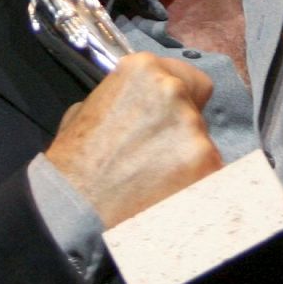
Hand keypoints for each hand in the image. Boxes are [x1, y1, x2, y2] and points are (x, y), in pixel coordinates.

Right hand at [46, 52, 221, 228]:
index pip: (192, 80)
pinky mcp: (207, 164)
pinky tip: (166, 196)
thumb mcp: (87, 111)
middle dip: (182, 133)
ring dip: (188, 162)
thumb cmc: (73, 165)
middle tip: (155, 158)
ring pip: (204, 146)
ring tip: (154, 182)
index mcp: (144, 71)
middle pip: (198, 113)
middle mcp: (173, 92)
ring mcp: (193, 129)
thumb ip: (123, 99)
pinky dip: (196, 186)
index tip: (171, 122)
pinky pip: (212, 174)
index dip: (183, 102)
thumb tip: (141, 104)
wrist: (70, 212)